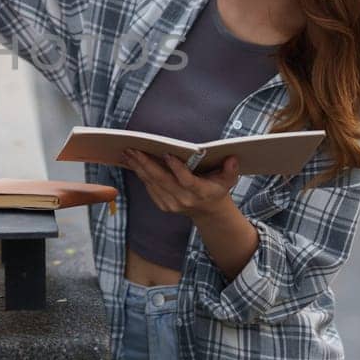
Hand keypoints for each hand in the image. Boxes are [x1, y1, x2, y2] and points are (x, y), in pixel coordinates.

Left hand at [120, 151, 240, 226]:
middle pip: (162, 181)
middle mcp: (185, 199)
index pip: (187, 181)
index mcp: (201, 192)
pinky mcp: (163, 205)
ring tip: (127, 152)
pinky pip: (149, 187)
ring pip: (152, 183)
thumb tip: (232, 158)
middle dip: (146, 164)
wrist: (208, 211)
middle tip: (133, 149)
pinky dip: (140, 174)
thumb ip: (231, 169)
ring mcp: (172, 204)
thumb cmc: (217, 188)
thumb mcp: (229, 179)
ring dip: (138, 167)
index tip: (167, 154)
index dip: (177, 168)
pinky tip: (132, 161)